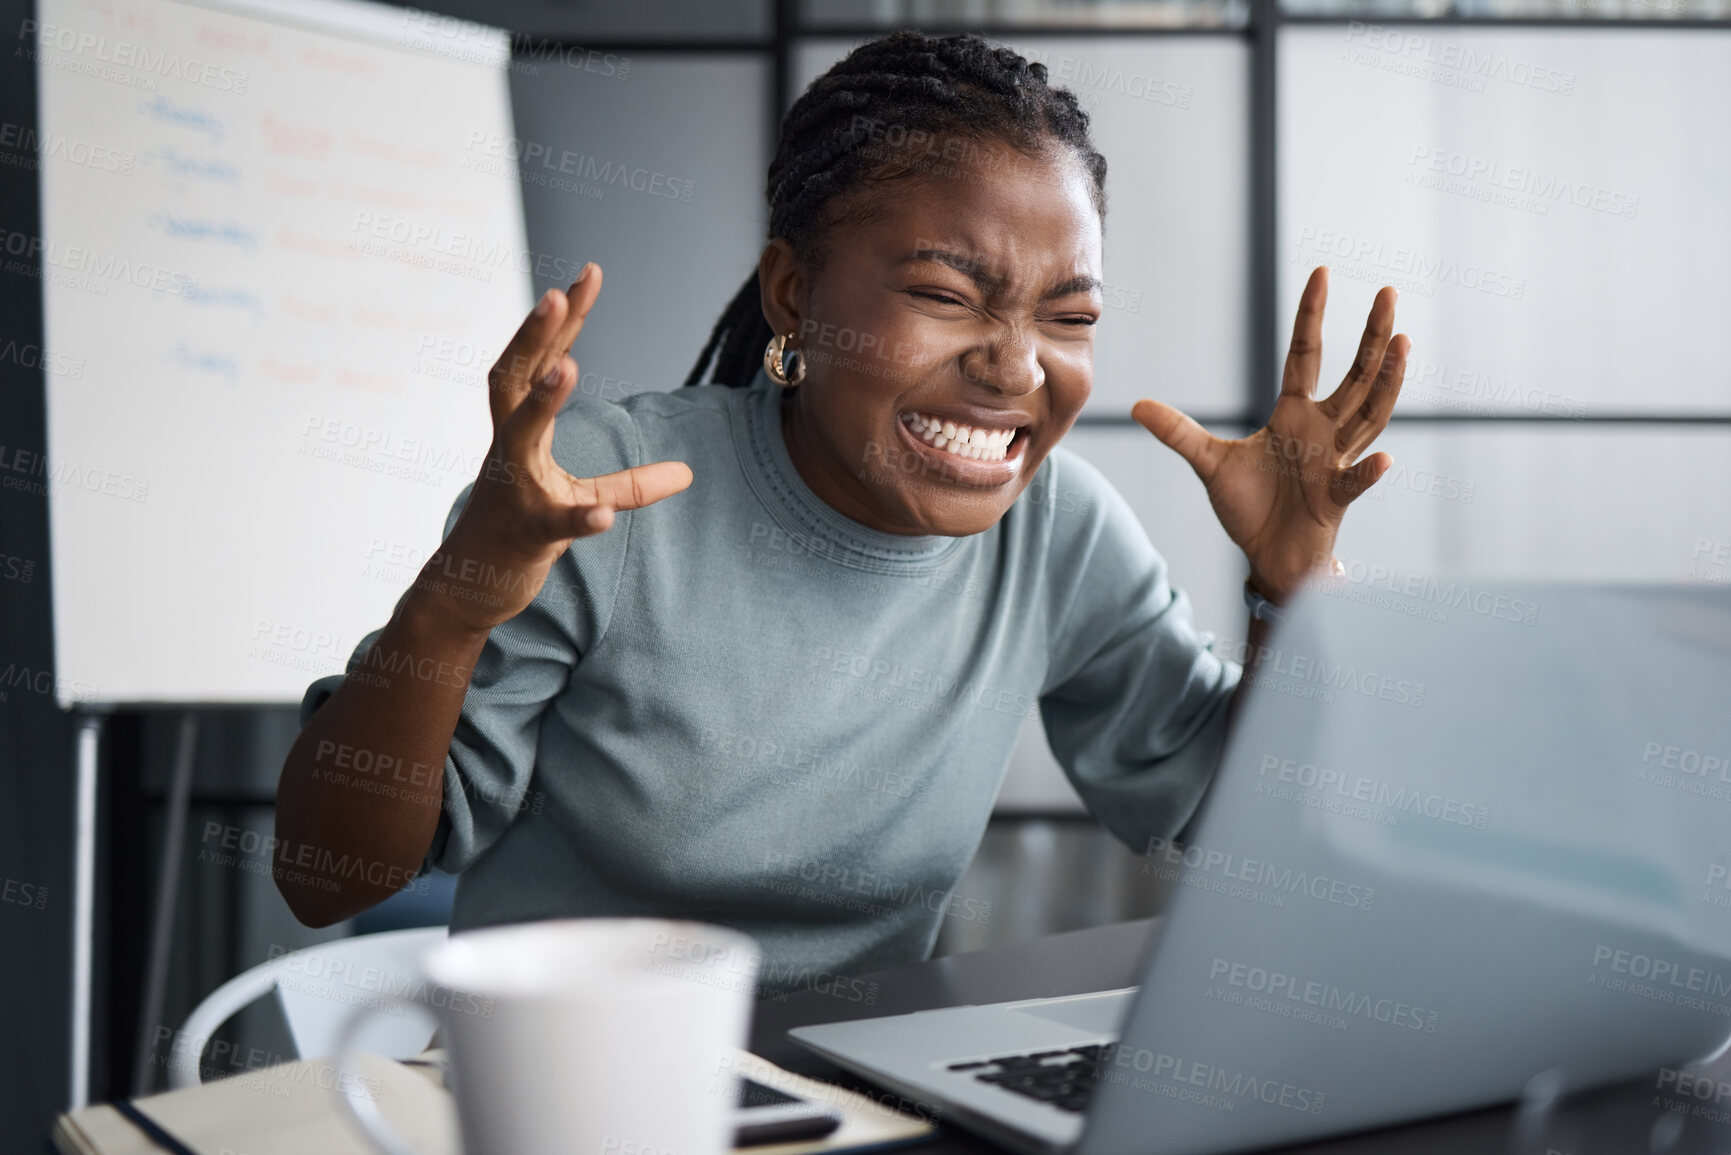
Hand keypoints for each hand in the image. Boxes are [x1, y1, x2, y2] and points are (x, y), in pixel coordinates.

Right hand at [419, 264, 692, 633]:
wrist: (471, 589)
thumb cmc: (520, 532)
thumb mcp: (578, 500)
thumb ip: (630, 485)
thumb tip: (688, 474)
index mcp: (519, 431)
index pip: (540, 361)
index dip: (562, 320)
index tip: (587, 274)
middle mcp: (508, 450)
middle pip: (514, 379)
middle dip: (536, 334)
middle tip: (559, 290)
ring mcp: (512, 490)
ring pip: (519, 437)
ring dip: (543, 402)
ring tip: (570, 366)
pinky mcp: (524, 535)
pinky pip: (552, 524)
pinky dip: (578, 517)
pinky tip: (601, 515)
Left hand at [1132, 266, 1408, 602]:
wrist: (1268, 556)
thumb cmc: (1250, 507)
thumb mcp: (1209, 464)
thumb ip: (1179, 433)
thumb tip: (1137, 405)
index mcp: (1293, 414)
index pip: (1305, 354)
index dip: (1312, 315)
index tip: (1321, 273)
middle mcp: (1323, 430)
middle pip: (1355, 375)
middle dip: (1372, 336)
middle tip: (1389, 293)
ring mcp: (1334, 462)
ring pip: (1370, 416)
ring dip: (1387, 384)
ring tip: (1404, 346)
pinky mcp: (1334, 499)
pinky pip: (1354, 483)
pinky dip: (1367, 474)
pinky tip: (1383, 461)